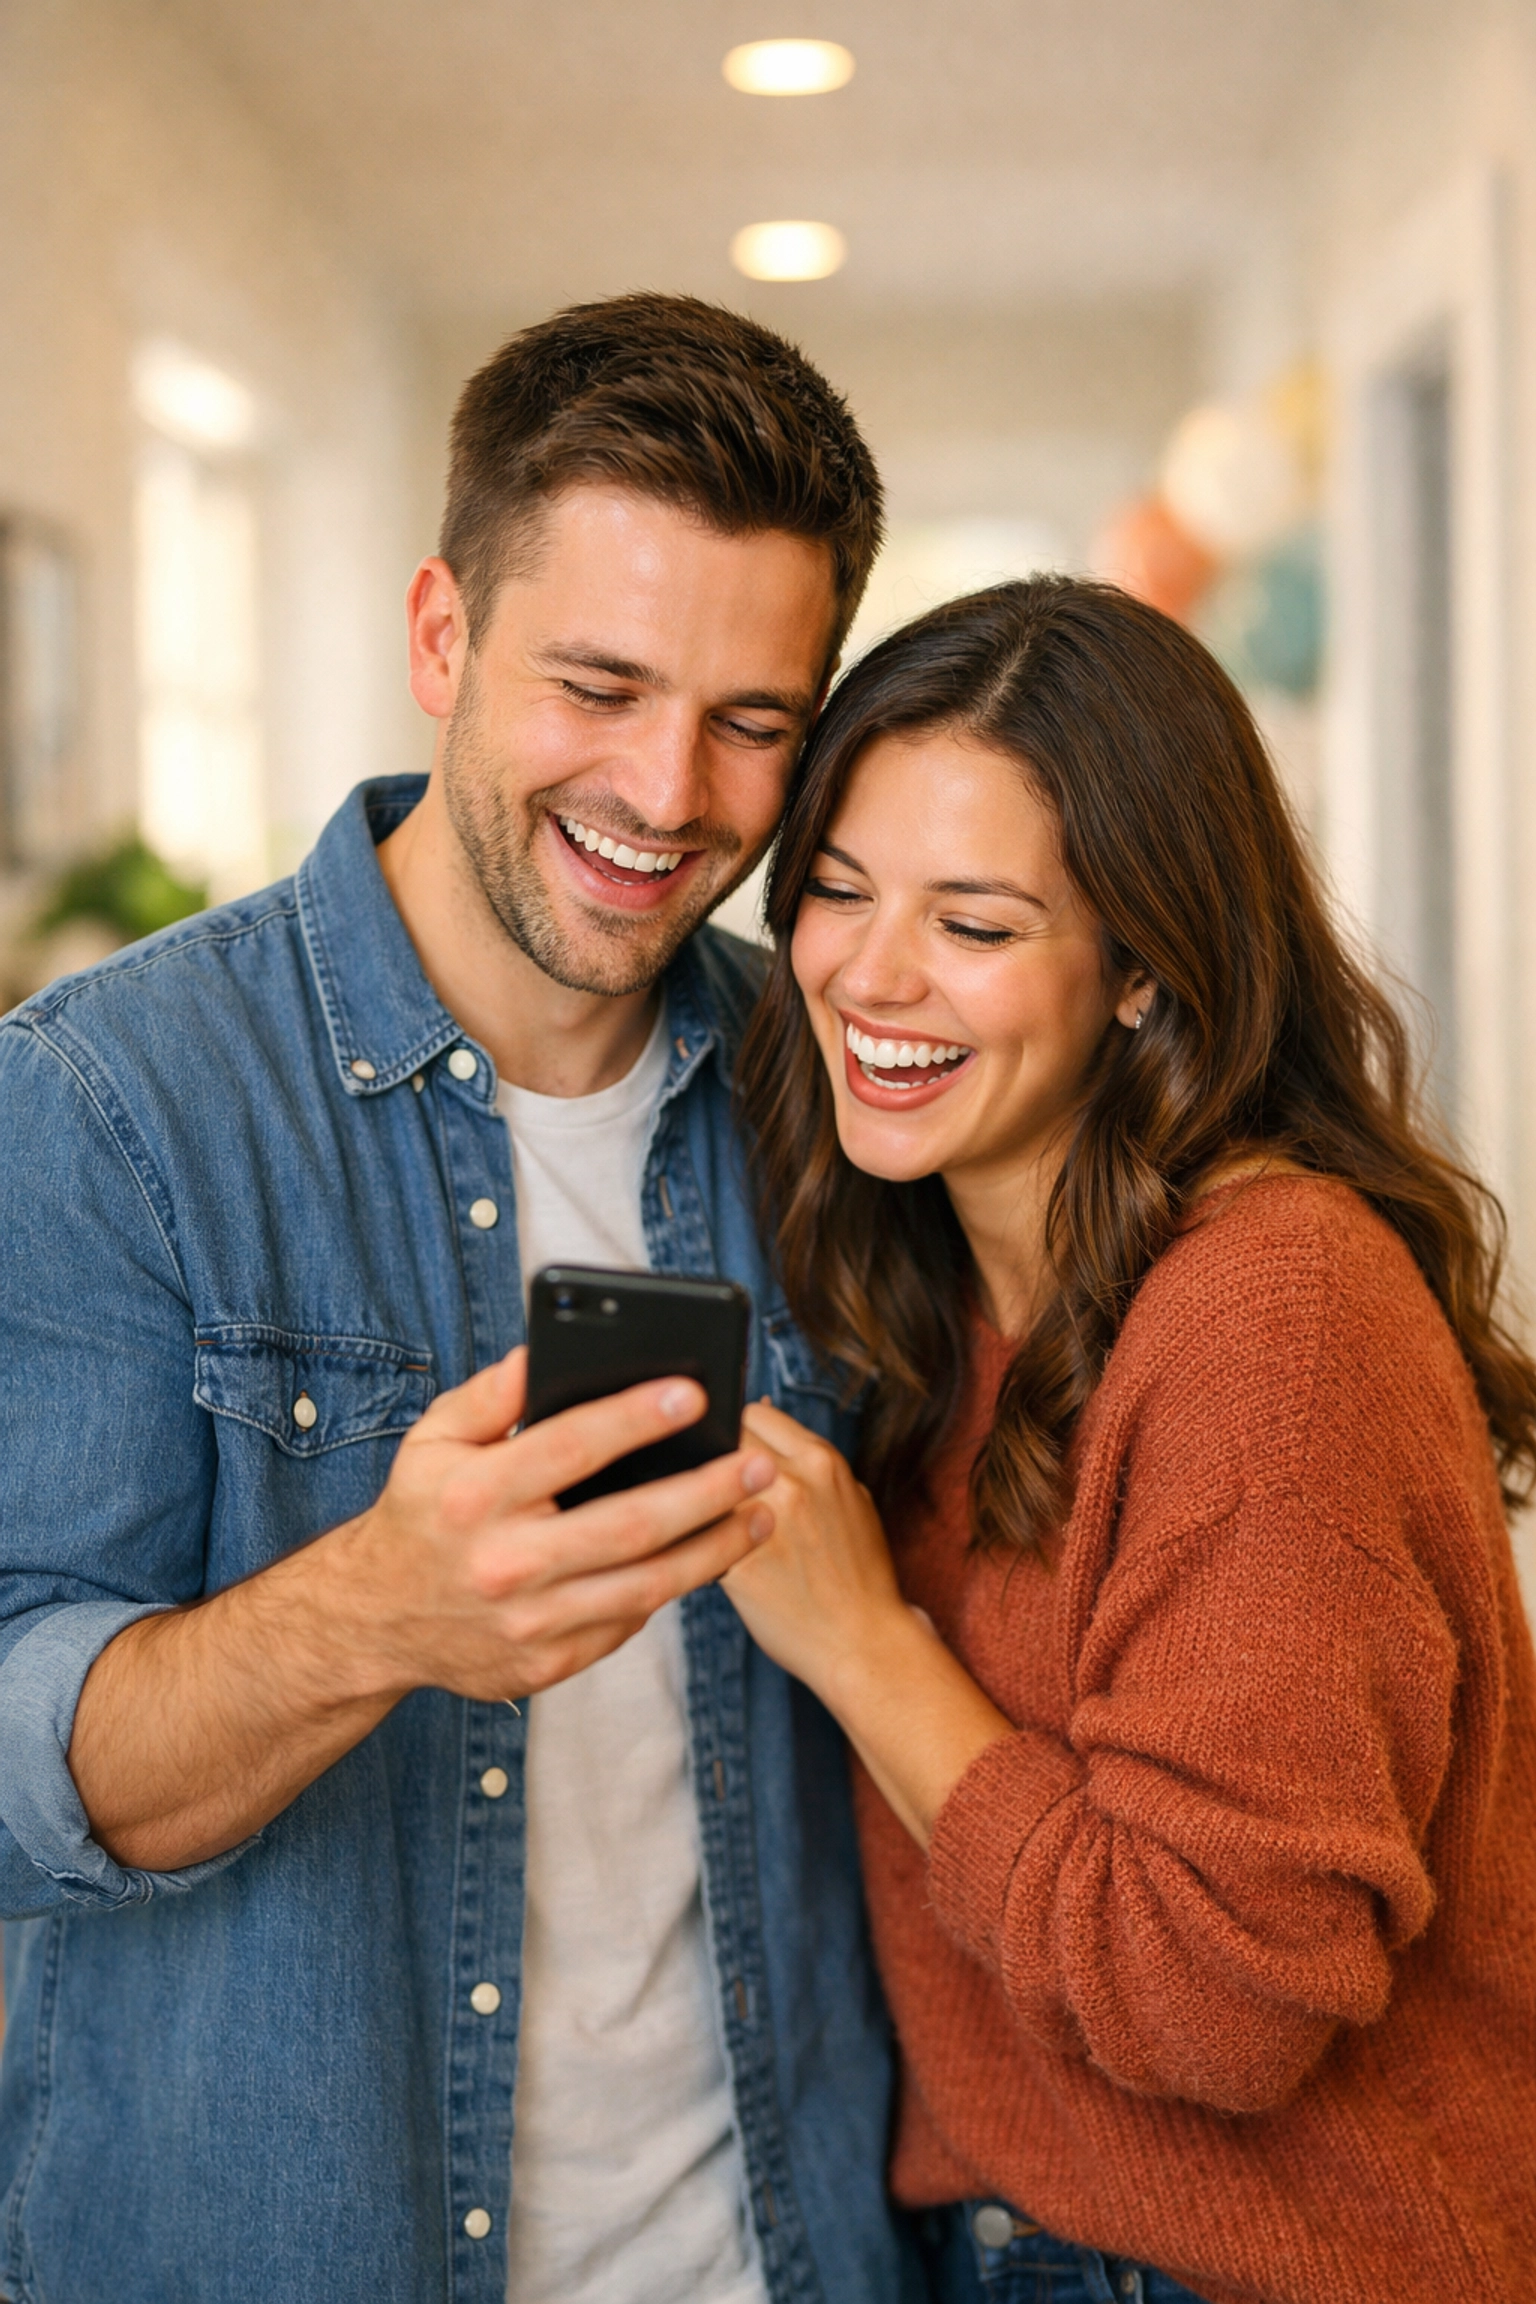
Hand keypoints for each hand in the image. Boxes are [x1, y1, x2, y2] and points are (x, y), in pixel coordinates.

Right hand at [325, 1348, 776, 1705]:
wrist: (375, 1620)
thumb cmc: (419, 1513)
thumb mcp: (433, 1440)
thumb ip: (489, 1394)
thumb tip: (543, 1350)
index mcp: (475, 1495)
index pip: (569, 1447)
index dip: (635, 1417)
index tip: (694, 1392)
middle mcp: (503, 1562)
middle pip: (628, 1526)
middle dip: (706, 1492)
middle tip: (759, 1463)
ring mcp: (526, 1622)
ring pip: (644, 1586)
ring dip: (713, 1550)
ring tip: (762, 1516)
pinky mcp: (544, 1664)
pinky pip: (625, 1624)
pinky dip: (669, 1589)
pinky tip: (706, 1557)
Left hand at [718, 1398, 909, 1707]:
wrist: (864, 1643)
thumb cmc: (856, 1574)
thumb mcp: (851, 1499)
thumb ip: (808, 1461)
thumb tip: (760, 1412)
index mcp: (821, 1460)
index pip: (753, 1412)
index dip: (735, 1429)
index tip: (725, 1448)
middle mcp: (793, 1481)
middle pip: (723, 1440)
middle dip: (711, 1456)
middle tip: (708, 1484)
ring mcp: (764, 1523)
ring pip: (702, 1484)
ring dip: (695, 1496)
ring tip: (696, 1514)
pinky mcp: (737, 1566)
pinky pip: (694, 1536)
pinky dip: (688, 1540)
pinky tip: (694, 1551)